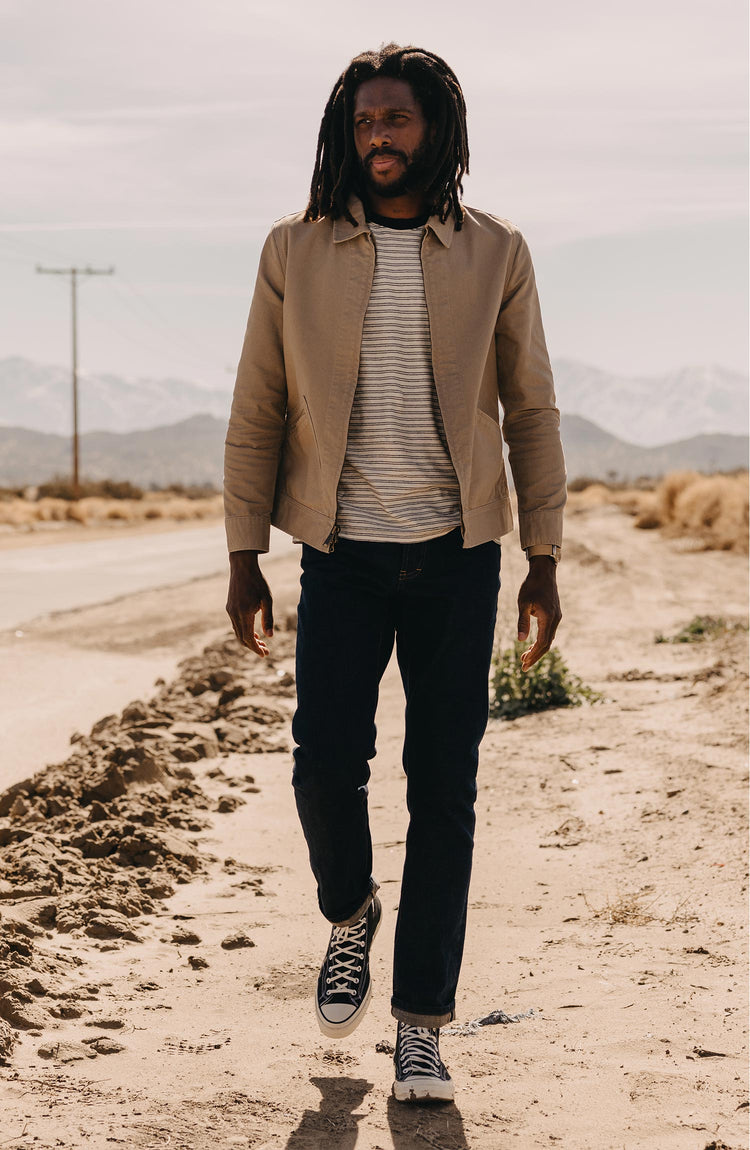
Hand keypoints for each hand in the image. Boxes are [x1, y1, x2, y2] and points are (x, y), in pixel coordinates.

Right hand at [226, 550, 273, 656]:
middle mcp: (234, 614)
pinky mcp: (229, 607)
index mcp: (244, 614)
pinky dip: (244, 631)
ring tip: (261, 642)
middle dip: (253, 646)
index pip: (248, 638)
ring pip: (238, 632)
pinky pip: (235, 624)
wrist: (242, 567)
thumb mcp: (267, 600)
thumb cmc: (258, 582)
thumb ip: (268, 618)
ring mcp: (230, 611)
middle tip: (266, 651)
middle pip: (242, 638)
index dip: (256, 648)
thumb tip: (270, 636)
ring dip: (249, 639)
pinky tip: (253, 631)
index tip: (265, 654)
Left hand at [517, 556, 561, 671]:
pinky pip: (549, 632)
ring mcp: (556, 617)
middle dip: (535, 657)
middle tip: (523, 667)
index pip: (542, 643)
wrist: (544, 572)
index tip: (524, 664)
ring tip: (524, 658)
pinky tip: (532, 644)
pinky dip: (541, 641)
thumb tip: (521, 640)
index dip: (533, 655)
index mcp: (548, 618)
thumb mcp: (523, 603)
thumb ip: (522, 622)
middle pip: (547, 645)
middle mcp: (555, 620)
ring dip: (537, 649)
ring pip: (549, 639)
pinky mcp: (555, 614)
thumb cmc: (531, 586)